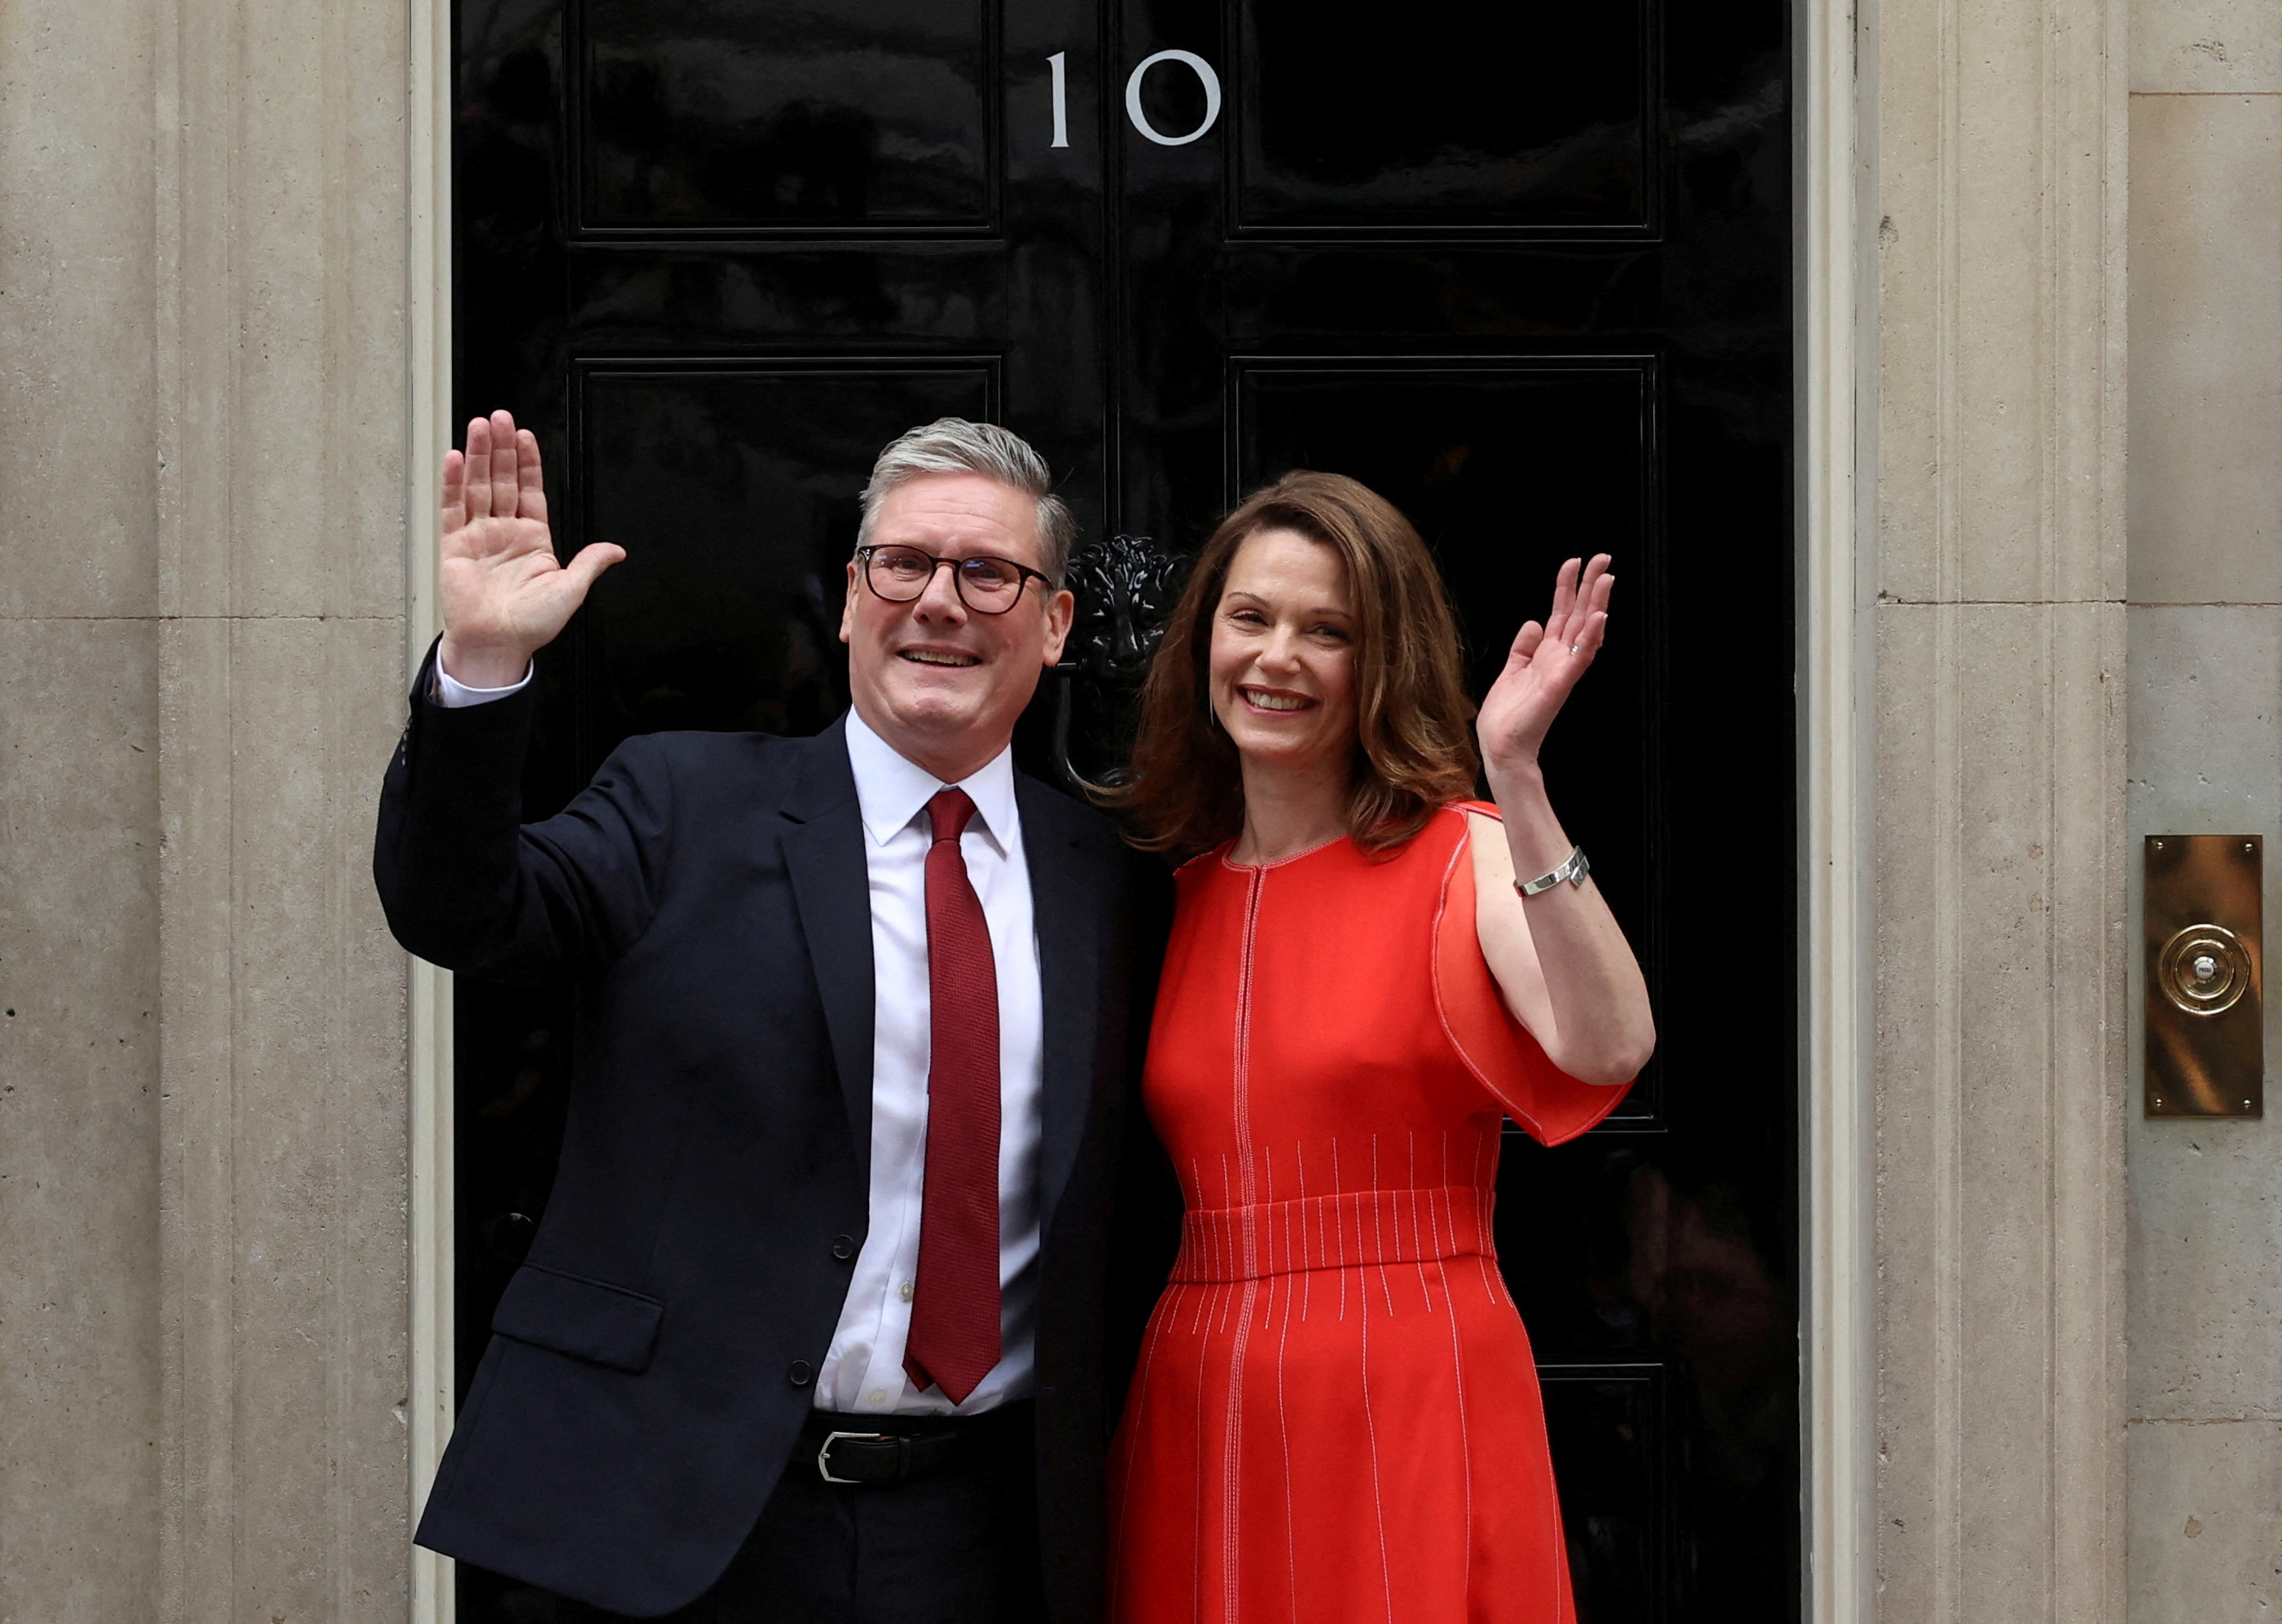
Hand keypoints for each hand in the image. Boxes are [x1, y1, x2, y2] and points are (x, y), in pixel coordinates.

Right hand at [436, 410, 624, 687]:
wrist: (497, 645)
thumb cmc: (531, 625)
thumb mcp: (570, 591)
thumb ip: (589, 564)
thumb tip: (616, 550)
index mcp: (534, 539)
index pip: (530, 490)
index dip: (528, 463)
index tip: (526, 437)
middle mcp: (505, 532)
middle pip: (502, 480)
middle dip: (501, 449)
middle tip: (500, 419)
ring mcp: (480, 536)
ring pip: (477, 487)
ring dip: (478, 456)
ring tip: (479, 427)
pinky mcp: (455, 545)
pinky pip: (453, 508)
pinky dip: (453, 482)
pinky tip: (455, 459)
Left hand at [1476, 554, 1613, 782]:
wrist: (1501, 747)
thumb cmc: (1506, 716)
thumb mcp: (1511, 671)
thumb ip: (1523, 648)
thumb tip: (1533, 622)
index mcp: (1546, 654)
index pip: (1561, 613)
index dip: (1567, 587)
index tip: (1574, 562)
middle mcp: (1558, 659)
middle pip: (1578, 615)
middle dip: (1590, 586)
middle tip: (1604, 558)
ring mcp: (1562, 671)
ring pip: (1584, 630)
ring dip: (1597, 604)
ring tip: (1607, 578)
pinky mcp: (1560, 684)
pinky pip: (1579, 658)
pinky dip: (1590, 637)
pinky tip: (1598, 617)